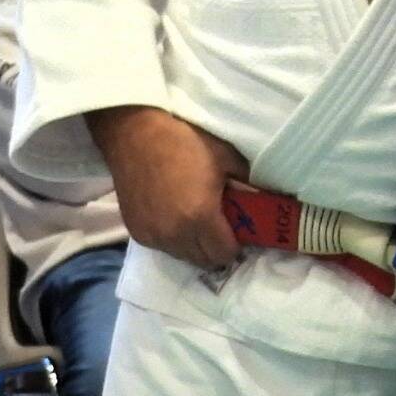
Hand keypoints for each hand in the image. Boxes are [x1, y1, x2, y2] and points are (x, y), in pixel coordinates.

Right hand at [87, 104, 248, 272]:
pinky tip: (176, 218)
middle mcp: (175, 235)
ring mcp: (153, 236)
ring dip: (195, 246)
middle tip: (221, 227)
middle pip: (205, 261)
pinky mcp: (136, 233)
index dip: (235, 245)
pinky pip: (164, 247)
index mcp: (200, 217)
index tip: (238, 230)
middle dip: (217, 248)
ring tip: (197, 222)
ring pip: (183, 257)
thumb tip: (261, 198)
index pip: (224, 254)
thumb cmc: (184, 142)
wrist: (135, 134)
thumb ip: (246, 183)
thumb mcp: (225, 157)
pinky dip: (174, 240)